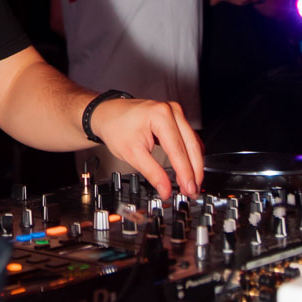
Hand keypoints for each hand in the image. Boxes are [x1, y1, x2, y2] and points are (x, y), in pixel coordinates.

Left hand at [87, 98, 203, 199]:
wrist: (108, 114)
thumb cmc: (115, 127)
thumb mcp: (132, 154)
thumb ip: (152, 173)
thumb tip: (165, 189)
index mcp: (160, 116)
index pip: (178, 150)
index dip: (185, 173)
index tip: (189, 189)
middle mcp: (172, 110)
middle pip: (191, 146)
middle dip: (194, 171)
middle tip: (193, 191)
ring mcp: (175, 112)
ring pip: (193, 143)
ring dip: (194, 165)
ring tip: (191, 185)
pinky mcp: (176, 118)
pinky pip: (189, 139)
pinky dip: (189, 155)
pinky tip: (188, 170)